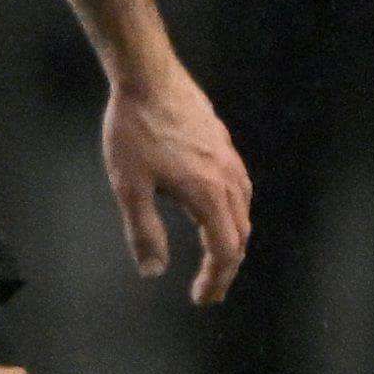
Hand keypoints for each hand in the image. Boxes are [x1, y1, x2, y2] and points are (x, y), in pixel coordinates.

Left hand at [101, 62, 251, 305]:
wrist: (148, 75)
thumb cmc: (134, 129)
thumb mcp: (129, 186)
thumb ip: (143, 231)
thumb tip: (154, 271)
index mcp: (207, 195)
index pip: (224, 251)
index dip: (215, 280)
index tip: (201, 298)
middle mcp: (227, 179)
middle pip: (240, 235)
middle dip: (225, 267)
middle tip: (208, 288)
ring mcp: (229, 158)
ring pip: (244, 211)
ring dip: (232, 239)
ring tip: (214, 255)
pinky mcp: (223, 142)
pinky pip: (240, 188)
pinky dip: (234, 212)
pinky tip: (217, 209)